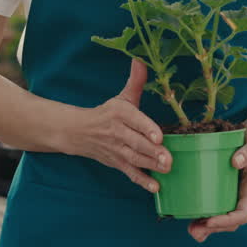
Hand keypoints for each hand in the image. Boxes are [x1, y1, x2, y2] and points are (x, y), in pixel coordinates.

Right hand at [64, 58, 170, 192]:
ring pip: (134, 158)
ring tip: (166, 169)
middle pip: (136, 142)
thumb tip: (141, 60)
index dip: (146, 128)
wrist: (79, 132)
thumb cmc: (108, 113)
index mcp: (120, 113)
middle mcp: (117, 131)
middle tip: (168, 158)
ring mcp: (116, 149)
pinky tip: (155, 186)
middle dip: (152, 151)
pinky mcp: (117, 163)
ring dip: (150, 165)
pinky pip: (130, 172)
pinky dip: (142, 180)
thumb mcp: (121, 97)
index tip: (159, 136)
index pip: (134, 120)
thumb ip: (135, 81)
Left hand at [188, 124, 246, 242]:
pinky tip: (191, 217)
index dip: (226, 221)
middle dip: (213, 228)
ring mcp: (235, 195)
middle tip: (193, 230)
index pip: (242, 214)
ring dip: (208, 227)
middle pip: (231, 222)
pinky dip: (206, 216)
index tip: (209, 220)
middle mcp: (244, 197)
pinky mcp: (226, 190)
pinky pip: (218, 207)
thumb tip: (236, 161)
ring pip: (224, 219)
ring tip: (191, 230)